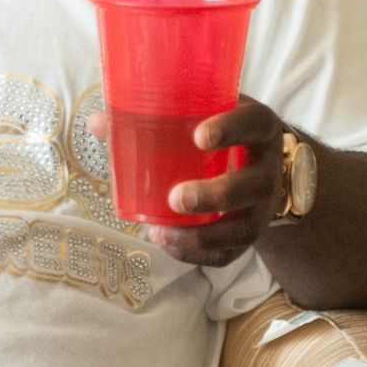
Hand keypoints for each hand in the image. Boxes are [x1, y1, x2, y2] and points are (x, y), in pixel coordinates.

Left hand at [89, 94, 284, 268]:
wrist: (263, 160)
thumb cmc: (221, 129)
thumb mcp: (201, 112)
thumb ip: (156, 114)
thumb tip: (97, 122)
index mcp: (259, 127)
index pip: (253, 122)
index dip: (230, 129)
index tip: (199, 136)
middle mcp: (269, 168)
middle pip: (252, 186)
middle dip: (215, 195)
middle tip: (176, 198)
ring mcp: (264, 206)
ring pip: (244, 229)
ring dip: (203, 236)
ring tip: (162, 233)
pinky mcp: (252, 233)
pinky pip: (231, 253)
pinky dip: (197, 254)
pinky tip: (167, 244)